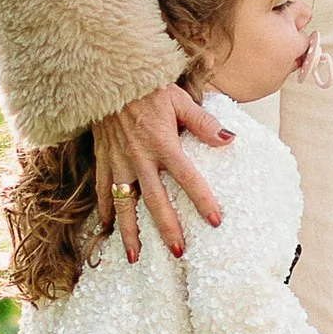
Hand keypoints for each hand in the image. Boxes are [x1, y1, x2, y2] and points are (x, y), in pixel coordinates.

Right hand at [92, 77, 234, 262]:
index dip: (202, 200)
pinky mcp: (103, 158)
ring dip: (129, 231)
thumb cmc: (148, 86)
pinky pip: (102, 189)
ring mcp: (119, 161)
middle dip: (166, 228)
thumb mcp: (179, 99)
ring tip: (133, 257)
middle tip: (177, 252)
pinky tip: (106, 228)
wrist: (107, 76)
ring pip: (124, 203)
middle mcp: (140, 157)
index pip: (188, 178)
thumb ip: (203, 123)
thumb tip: (230, 140)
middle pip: (155, 200)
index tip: (214, 221)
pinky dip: (104, 209)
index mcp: (163, 143)